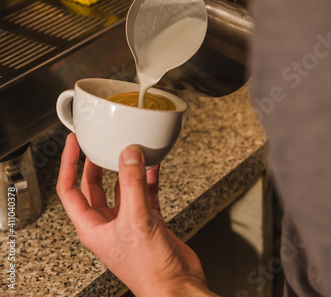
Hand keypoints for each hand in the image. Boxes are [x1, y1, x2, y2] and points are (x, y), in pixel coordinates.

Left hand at [57, 134, 217, 296]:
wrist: (176, 287)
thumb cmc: (149, 271)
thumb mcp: (136, 221)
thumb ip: (132, 184)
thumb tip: (129, 154)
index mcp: (92, 226)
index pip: (69, 189)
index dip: (68, 164)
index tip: (74, 143)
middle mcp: (107, 222)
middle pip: (94, 185)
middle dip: (95, 162)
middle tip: (99, 142)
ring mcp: (129, 220)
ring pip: (121, 186)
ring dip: (125, 167)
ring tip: (128, 147)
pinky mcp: (149, 220)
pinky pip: (145, 190)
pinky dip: (148, 176)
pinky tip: (153, 163)